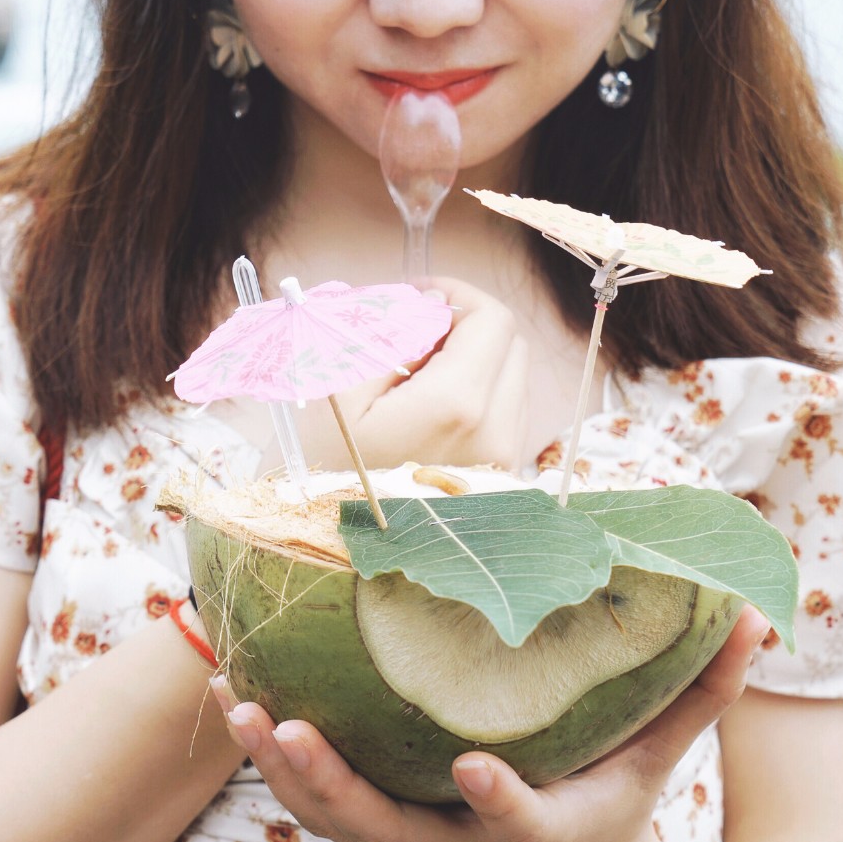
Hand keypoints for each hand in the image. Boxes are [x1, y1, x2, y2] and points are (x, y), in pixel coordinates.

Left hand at [211, 606, 768, 841]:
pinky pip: (313, 795)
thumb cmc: (615, 798)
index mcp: (538, 826)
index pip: (518, 820)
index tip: (476, 770)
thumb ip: (704, 689)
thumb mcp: (662, 753)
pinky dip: (272, 752)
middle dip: (331, 784)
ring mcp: (412, 833)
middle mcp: (462, 841)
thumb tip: (760, 615)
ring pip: (330, 817)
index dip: (498, 804)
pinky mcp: (379, 816)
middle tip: (288, 726)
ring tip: (238, 698)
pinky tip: (235, 691)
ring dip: (279, 766)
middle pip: (384, 829)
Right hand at [303, 276, 529, 471]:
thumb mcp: (340, 391)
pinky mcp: (503, 474)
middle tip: (413, 328)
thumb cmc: (330, 470)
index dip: (455, 294)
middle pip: (509, 341)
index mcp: (456, 403)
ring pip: (512, 373)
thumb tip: (427, 301)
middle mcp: (495, 429)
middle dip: (464, 322)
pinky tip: (433, 404)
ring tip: (418, 368)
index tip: (417, 295)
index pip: (490, 319)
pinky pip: (507, 408)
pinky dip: (479, 389)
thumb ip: (388, 333)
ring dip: (474, 355)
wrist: (341, 547)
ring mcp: (504, 456)